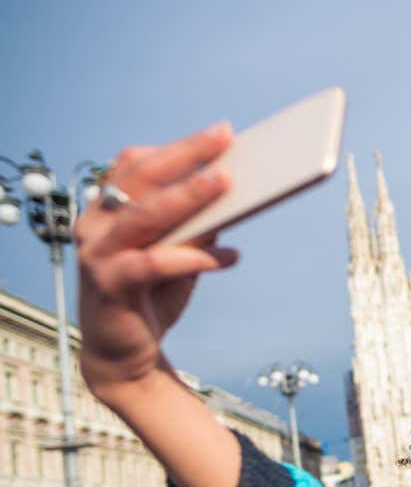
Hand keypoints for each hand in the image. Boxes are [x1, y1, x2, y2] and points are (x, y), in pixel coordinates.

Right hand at [75, 123, 237, 396]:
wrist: (126, 352)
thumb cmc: (153, 292)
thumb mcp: (179, 250)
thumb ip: (197, 222)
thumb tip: (238, 190)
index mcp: (108, 207)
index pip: (137, 163)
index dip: (178, 147)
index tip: (221, 134)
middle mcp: (96, 223)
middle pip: (139, 177)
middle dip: (185, 155)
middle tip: (225, 139)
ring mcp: (97, 252)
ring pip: (143, 213)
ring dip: (187, 195)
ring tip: (227, 183)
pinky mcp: (108, 284)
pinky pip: (153, 263)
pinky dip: (193, 256)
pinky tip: (229, 255)